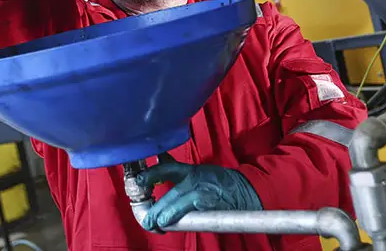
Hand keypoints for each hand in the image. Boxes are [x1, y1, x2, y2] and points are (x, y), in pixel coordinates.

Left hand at [135, 155, 262, 230]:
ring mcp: (202, 189)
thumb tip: (159, 162)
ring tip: (154, 224)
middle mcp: (195, 178)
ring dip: (162, 213)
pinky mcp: (209, 200)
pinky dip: (175, 215)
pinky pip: (187, 207)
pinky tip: (167, 222)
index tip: (138, 180)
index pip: (168, 167)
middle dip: (155, 206)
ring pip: (176, 200)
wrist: (247, 190)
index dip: (152, 173)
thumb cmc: (222, 184)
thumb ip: (181, 172)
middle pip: (170, 190)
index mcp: (192, 170)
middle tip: (146, 218)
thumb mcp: (201, 173)